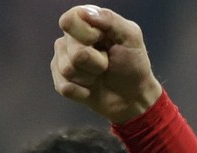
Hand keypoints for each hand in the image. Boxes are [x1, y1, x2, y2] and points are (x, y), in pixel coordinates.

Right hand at [51, 5, 162, 122]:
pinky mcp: (62, 82)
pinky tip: (91, 89)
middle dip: (96, 61)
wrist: (134, 96)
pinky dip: (83, 92)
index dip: (87, 34)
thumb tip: (84, 12)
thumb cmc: (133, 64)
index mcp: (84, 22)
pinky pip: (65, 87)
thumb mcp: (131, 37)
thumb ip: (110, 19)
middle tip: (107, 63)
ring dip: (91, 76)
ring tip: (100, 75)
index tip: (104, 40)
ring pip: (68, 69)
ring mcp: (63, 60)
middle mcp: (69, 39)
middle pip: (71, 49)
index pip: (69, 20)